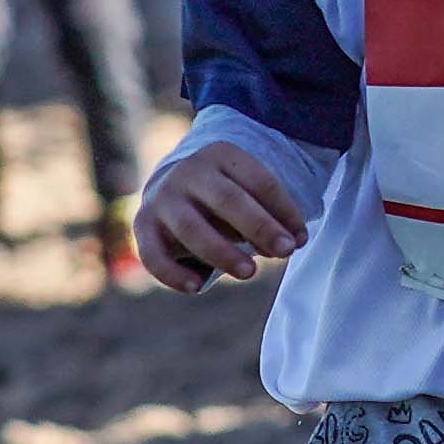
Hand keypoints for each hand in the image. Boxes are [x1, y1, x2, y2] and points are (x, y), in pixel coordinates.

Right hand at [135, 139, 311, 290]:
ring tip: (250, 272)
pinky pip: (154, 254)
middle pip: (227, 200)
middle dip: (259, 227)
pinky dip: (173, 274)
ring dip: (223, 252)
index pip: (259, 181)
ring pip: (192, 228)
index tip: (300, 239)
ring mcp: (163, 198)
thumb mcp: (248, 193)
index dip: (284, 211)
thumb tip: (291, 243)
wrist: (171, 185)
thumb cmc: (223, 197)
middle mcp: (188, 173)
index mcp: (221, 156)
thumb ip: (268, 216)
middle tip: (285, 251)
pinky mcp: (143, 226)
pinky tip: (196, 287)